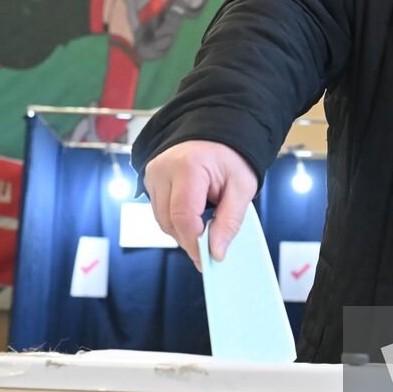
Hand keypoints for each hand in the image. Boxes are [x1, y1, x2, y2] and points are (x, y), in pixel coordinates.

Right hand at [143, 140, 257, 271]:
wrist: (218, 132)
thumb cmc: (231, 156)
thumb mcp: (242, 187)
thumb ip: (230, 221)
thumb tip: (216, 253)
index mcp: (188, 167)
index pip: (183, 216)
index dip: (195, 243)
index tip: (209, 259)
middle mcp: (163, 169)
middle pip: (169, 221)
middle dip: (190, 241)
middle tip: (211, 252)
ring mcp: (153, 173)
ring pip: (162, 220)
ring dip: (182, 232)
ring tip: (205, 232)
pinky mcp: (150, 179)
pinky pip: (159, 211)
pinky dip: (175, 221)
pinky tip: (193, 219)